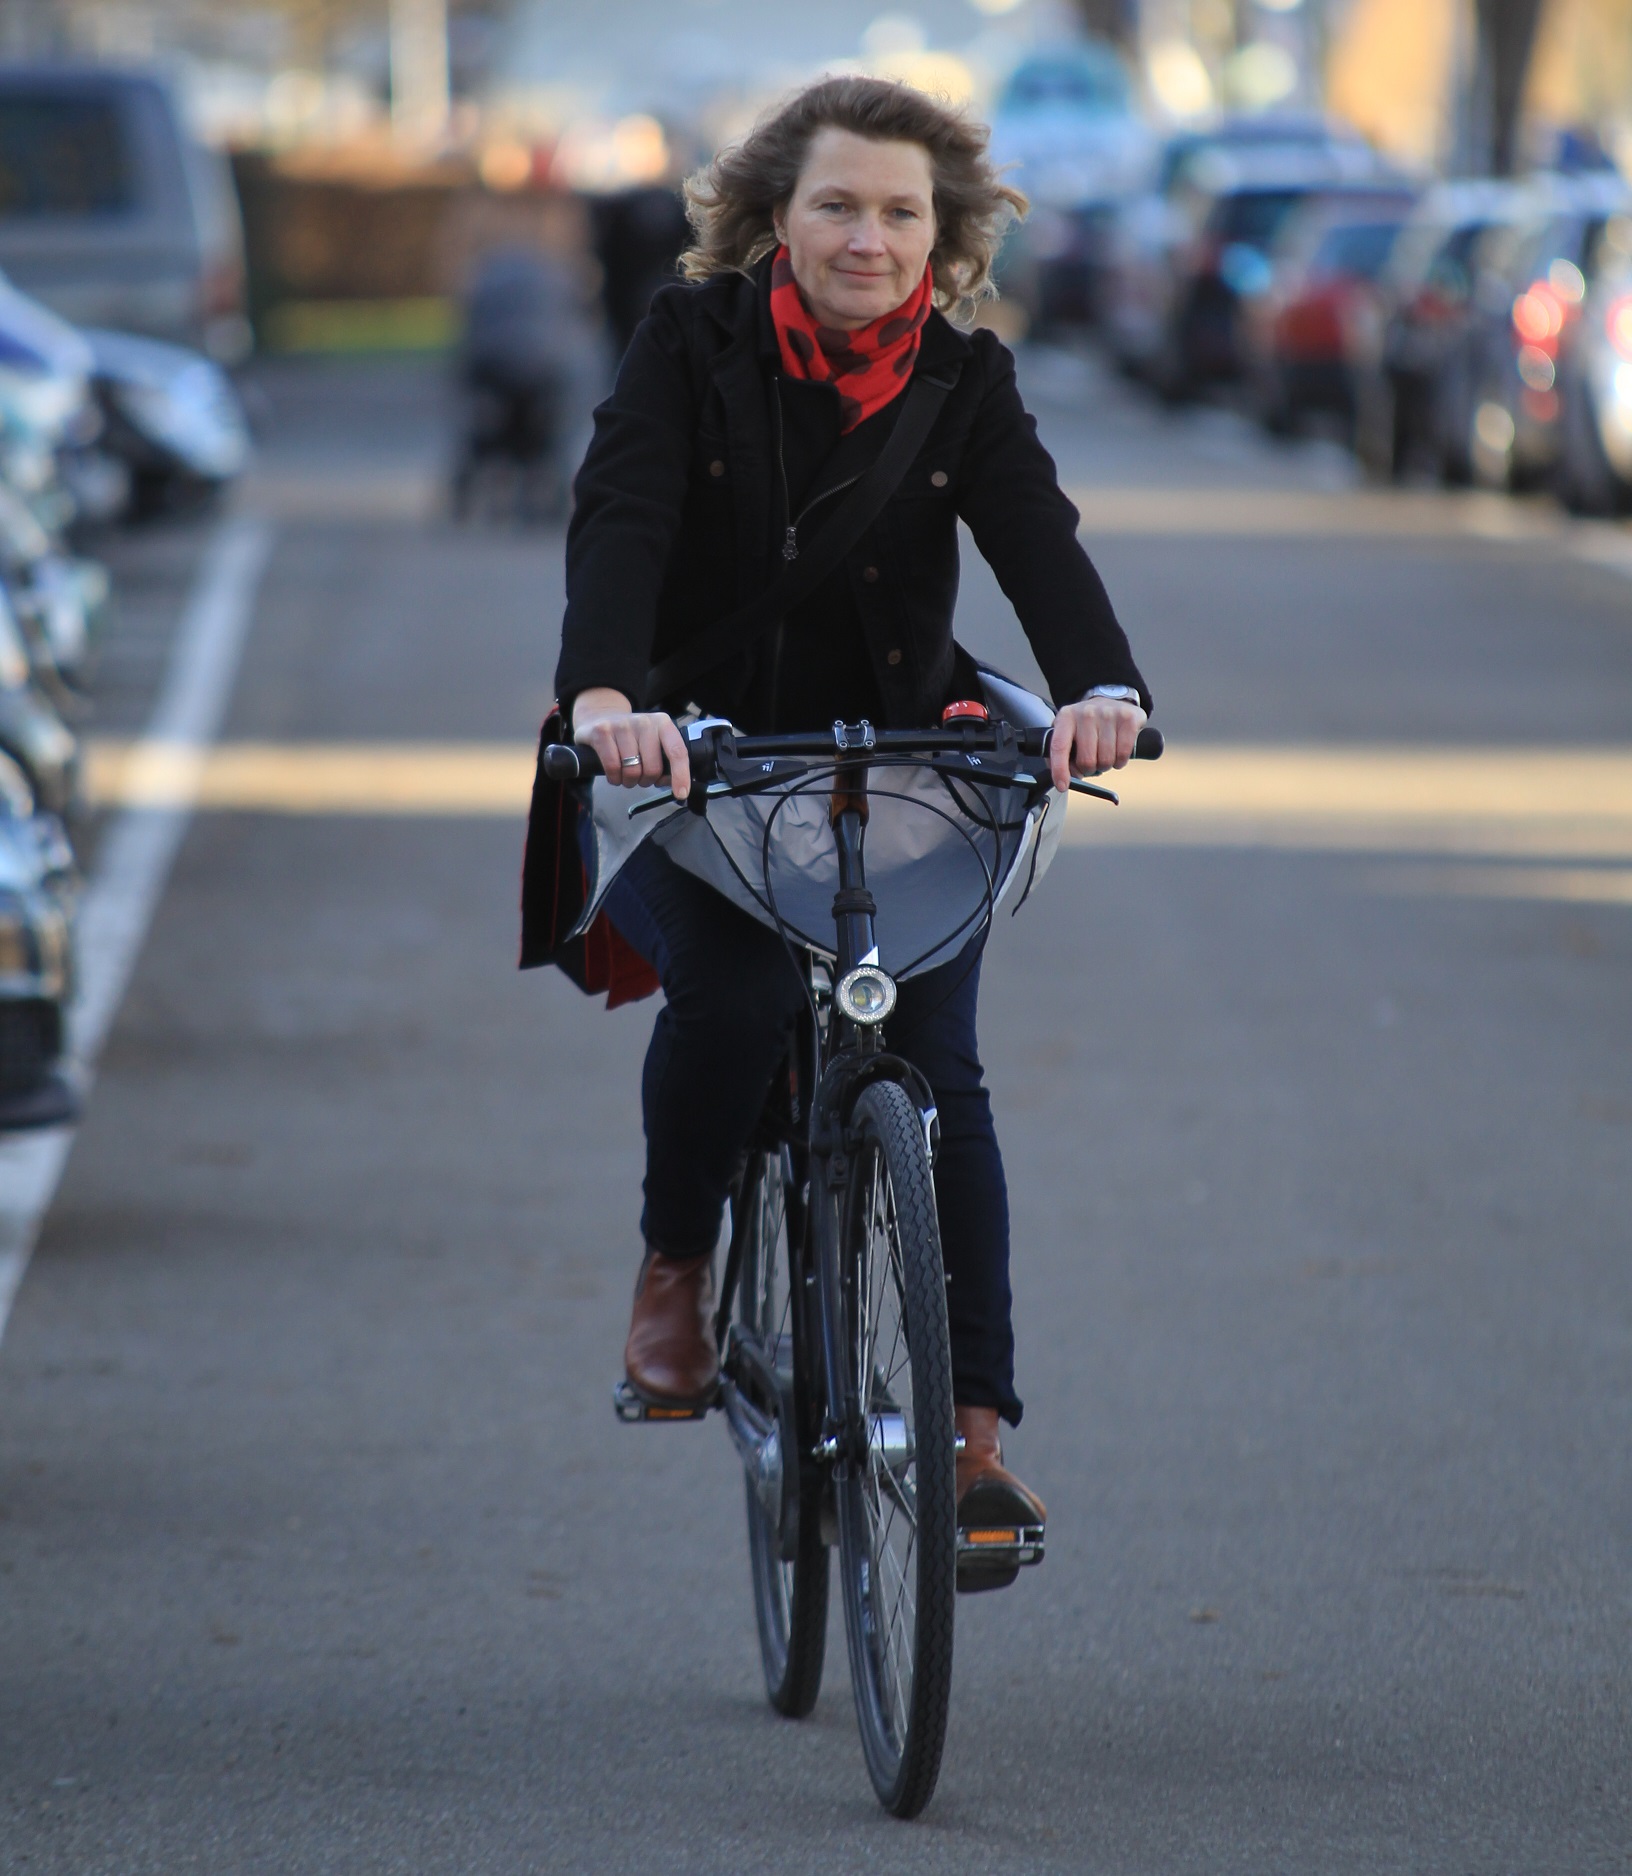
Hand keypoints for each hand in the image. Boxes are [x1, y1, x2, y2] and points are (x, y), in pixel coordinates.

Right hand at [571, 687, 691, 799]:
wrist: (600, 717)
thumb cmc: (631, 737)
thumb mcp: (653, 742)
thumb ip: (666, 761)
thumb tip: (671, 782)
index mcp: (662, 724)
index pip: (677, 752)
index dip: (681, 776)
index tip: (681, 793)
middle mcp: (644, 722)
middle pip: (652, 769)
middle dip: (646, 781)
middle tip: (640, 777)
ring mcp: (622, 726)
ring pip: (632, 771)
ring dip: (629, 781)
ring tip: (626, 773)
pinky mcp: (602, 732)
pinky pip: (613, 768)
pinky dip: (614, 778)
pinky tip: (614, 774)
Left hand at [1048, 697, 1146, 790]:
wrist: (1112, 700)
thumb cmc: (1087, 724)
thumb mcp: (1068, 732)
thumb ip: (1061, 755)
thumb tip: (1063, 780)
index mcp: (1066, 717)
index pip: (1059, 747)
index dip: (1060, 770)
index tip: (1062, 785)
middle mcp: (1086, 713)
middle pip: (1087, 760)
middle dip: (1089, 769)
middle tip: (1091, 763)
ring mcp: (1108, 714)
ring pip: (1106, 760)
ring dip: (1106, 765)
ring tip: (1104, 754)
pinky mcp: (1128, 718)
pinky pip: (1123, 753)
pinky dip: (1120, 761)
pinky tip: (1117, 753)